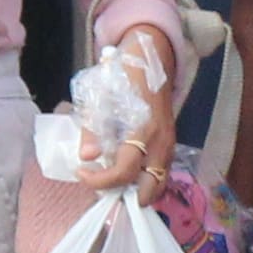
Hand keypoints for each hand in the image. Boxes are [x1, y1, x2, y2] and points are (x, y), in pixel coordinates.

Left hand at [85, 28, 180, 200]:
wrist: (151, 56)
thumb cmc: (124, 73)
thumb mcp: (101, 95)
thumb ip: (93, 129)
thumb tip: (87, 157)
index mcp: (143, 129)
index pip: (124, 171)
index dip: (100, 181)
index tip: (82, 173)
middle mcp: (161, 142)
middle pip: (150, 188)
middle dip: (126, 196)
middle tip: (103, 186)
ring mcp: (169, 143)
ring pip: (159, 183)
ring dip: (137, 190)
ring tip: (113, 182)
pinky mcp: (170, 142)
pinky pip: (161, 172)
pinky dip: (146, 180)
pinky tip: (127, 172)